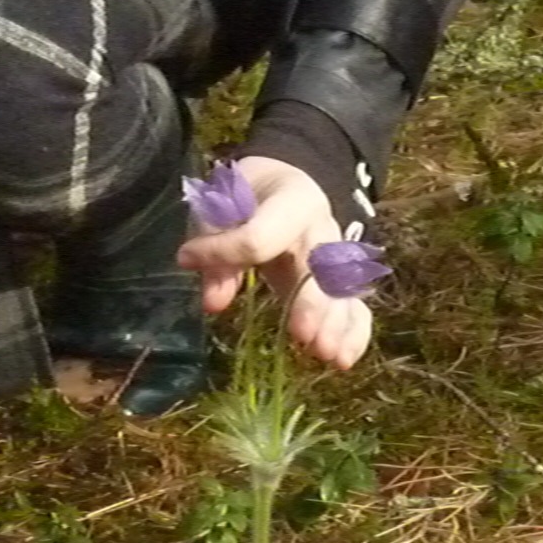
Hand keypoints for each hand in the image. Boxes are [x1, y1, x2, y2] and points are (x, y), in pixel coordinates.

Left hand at [176, 155, 373, 370]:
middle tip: (302, 336)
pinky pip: (355, 306)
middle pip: (319, 265)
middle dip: (313, 302)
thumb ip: (217, 250)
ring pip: (342, 289)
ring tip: (327, 357)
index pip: (260, 234)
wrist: (282, 182)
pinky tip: (344, 360)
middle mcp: (321, 226)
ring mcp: (335, 255)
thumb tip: (214, 304)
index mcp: (291, 198)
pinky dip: (354, 333)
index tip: (187, 260)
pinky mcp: (338, 281)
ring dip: (337, 324)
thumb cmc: (247, 196)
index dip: (224, 252)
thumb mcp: (222, 208)